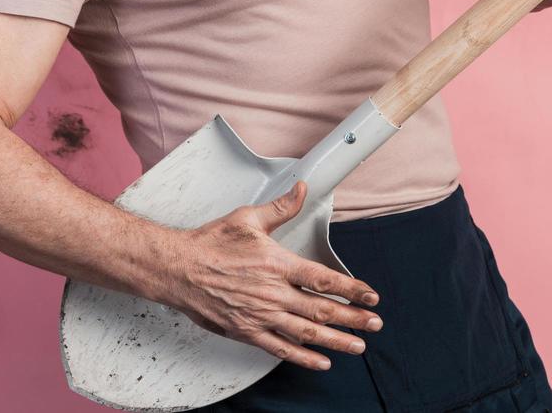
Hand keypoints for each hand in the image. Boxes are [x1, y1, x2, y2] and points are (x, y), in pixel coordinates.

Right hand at [154, 180, 382, 371]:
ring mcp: (260, 315)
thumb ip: (280, 208)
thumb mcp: (248, 218)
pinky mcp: (246, 331)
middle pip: (322, 309)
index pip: (324, 279)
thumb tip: (301, 190)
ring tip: (358, 346)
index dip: (352, 289)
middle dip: (353, 318)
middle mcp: (273, 293)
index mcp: (277, 264)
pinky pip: (280, 348)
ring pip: (306, 332)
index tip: (370, 296)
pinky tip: (320, 360)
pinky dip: (303, 356)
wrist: (178, 269)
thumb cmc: (210, 244)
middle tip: (374, 324)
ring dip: (336, 340)